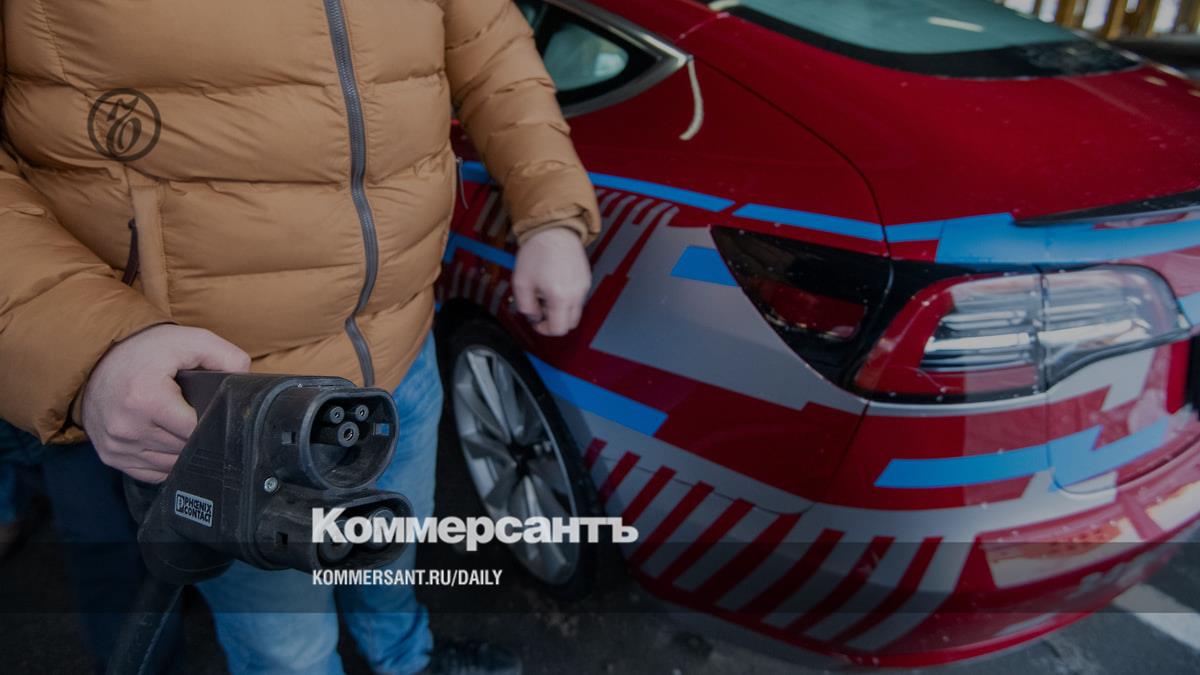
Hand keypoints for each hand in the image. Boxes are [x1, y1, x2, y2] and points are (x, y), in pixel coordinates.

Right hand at [81, 324, 250, 482]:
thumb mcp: (192, 341)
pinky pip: (150, 472)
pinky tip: (167, 440)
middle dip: (196, 434)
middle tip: (195, 413)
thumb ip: (228, 358)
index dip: (210, 420)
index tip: (209, 408)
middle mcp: (127, 427)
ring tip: (180, 425)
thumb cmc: (148, 349)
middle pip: (184, 449)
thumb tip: (248, 382)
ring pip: (170, 464)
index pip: (197, 430)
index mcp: (146, 400)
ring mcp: (116, 445)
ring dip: (181, 450)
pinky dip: (163, 461)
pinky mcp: (110, 455)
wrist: (99, 357)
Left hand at [512, 225, 591, 336]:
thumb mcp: (521, 282)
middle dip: (555, 322)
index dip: (545, 330)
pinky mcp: (586, 279)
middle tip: (541, 310)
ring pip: (575, 311)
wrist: (554, 230)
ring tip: (547, 294)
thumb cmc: (537, 253)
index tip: (537, 322)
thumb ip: (526, 306)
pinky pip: (578, 298)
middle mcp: (576, 295)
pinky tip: (556, 284)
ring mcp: (584, 287)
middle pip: (570, 324)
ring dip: (562, 311)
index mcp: (560, 297)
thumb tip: (534, 316)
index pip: (558, 329)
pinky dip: (568, 299)